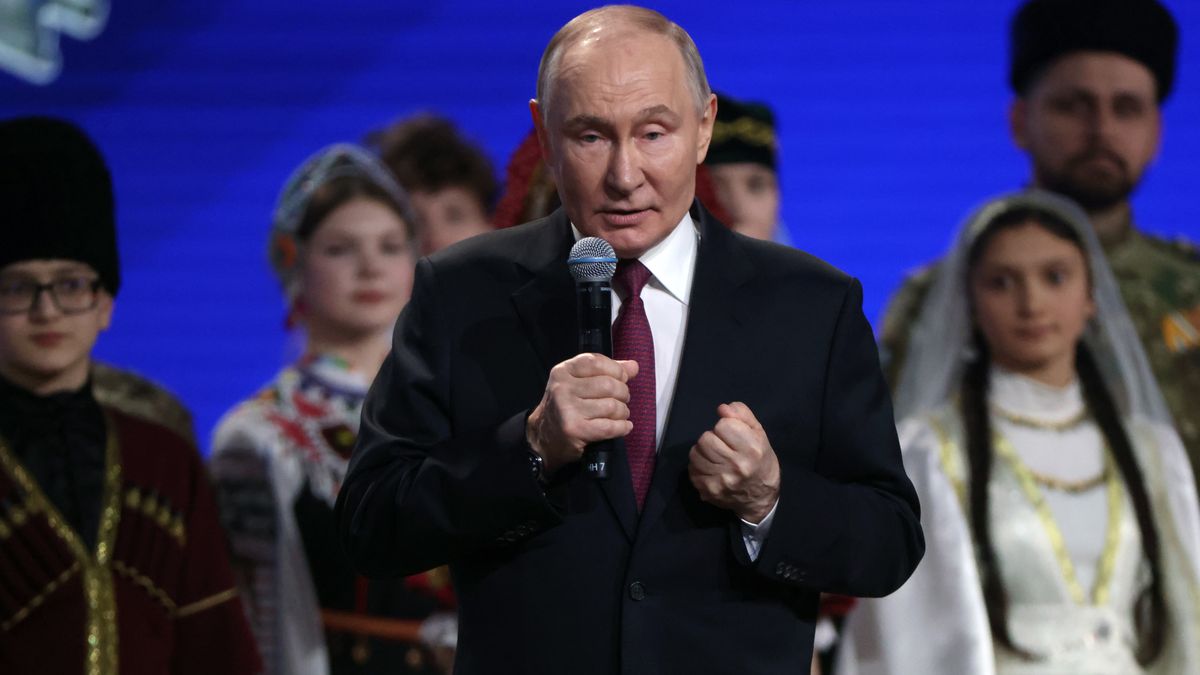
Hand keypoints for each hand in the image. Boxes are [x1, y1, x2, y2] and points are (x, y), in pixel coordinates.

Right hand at [526, 353, 637, 473]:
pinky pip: (610, 427)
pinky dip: (622, 427)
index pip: (596, 362)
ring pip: (612, 406)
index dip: (616, 370)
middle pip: (609, 385)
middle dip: (623, 393)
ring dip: (622, 412)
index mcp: (563, 371)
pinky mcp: (575, 429)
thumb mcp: (579, 383)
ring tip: (619, 415)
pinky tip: (623, 427)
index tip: (621, 379)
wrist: (544, 438)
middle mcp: (562, 388)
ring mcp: (568, 409)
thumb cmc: (567, 407)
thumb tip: (633, 366)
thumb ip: (607, 371)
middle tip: (621, 400)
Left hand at [688, 402, 779, 522]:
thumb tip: (722, 409)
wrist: (761, 497)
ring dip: (703, 452)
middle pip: (706, 439)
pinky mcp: (709, 491)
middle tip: (722, 446)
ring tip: (715, 456)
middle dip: (712, 438)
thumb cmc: (761, 461)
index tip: (732, 435)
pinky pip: (692, 470)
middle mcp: (736, 466)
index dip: (726, 426)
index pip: (723, 425)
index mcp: (751, 449)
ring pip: (695, 453)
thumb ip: (742, 415)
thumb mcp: (759, 434)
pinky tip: (711, 468)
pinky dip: (698, 466)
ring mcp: (721, 480)